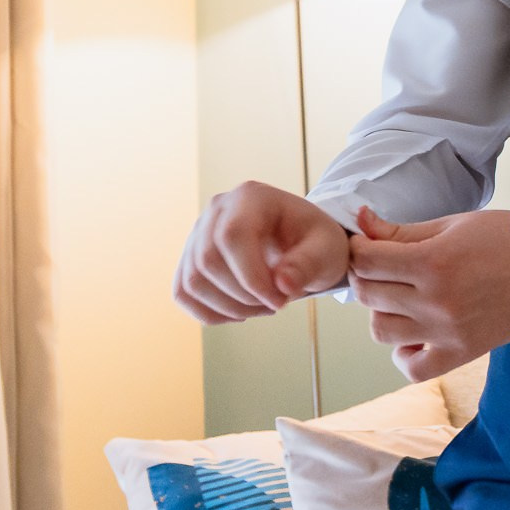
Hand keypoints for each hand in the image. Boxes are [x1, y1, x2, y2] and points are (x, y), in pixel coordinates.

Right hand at [172, 179, 351, 325]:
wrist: (301, 241)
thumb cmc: (314, 241)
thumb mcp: (326, 248)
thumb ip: (307, 264)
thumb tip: (283, 285)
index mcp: (251, 196)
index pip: (232, 237)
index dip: (252, 277)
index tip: (280, 300)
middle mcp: (217, 209)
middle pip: (207, 261)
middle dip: (242, 296)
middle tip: (275, 303)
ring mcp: (199, 233)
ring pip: (192, 281)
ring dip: (228, 308)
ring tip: (260, 307)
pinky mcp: (191, 258)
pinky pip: (183, 293)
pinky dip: (209, 312)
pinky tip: (239, 312)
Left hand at [346, 204, 509, 381]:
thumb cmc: (501, 239)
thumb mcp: (450, 225)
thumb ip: (400, 230)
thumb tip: (360, 221)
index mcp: (432, 262)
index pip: (367, 260)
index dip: (359, 250)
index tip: (366, 246)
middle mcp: (435, 301)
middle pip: (368, 294)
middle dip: (365, 276)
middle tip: (380, 268)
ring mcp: (446, 332)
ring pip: (381, 331)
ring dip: (381, 312)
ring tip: (397, 299)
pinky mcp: (460, 353)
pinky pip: (413, 368)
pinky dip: (403, 354)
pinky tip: (411, 334)